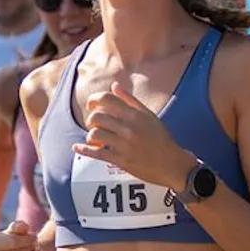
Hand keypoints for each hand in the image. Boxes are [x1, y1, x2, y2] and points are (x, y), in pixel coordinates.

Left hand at [75, 88, 191, 191]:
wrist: (172, 164)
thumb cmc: (160, 138)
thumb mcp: (149, 116)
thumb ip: (130, 100)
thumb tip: (114, 86)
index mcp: (135, 114)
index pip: (107, 99)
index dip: (93, 100)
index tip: (91, 105)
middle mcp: (129, 128)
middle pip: (96, 117)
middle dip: (91, 120)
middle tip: (94, 125)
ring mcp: (125, 145)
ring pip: (95, 134)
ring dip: (91, 136)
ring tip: (95, 138)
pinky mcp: (122, 161)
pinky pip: (97, 154)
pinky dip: (84, 150)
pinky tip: (77, 147)